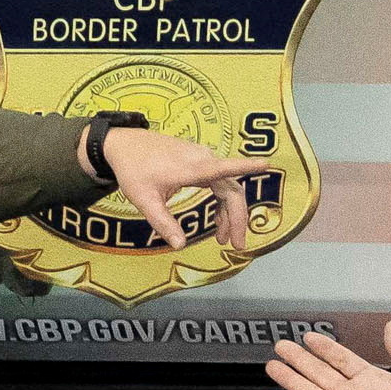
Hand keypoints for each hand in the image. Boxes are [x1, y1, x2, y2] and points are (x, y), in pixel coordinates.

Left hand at [95, 126, 249, 248]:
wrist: (124, 144)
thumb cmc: (133, 170)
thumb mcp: (144, 199)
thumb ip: (163, 222)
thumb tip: (180, 246)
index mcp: (191, 168)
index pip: (224, 168)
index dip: (246, 166)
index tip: (266, 163)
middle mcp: (202, 160)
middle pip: (231, 189)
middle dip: (238, 218)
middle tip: (237, 245)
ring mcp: (202, 158)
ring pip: (227, 187)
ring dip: (230, 213)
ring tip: (223, 239)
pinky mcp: (199, 160)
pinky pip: (220, 182)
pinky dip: (222, 203)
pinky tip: (217, 220)